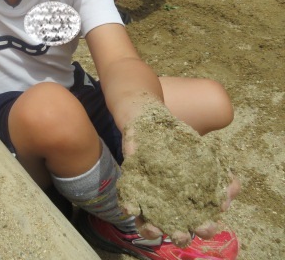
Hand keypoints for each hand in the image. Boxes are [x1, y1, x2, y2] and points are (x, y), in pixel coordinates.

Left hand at [120, 111, 240, 247]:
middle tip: (181, 234)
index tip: (205, 226)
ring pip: (149, 224)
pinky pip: (129, 202)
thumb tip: (228, 198)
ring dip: (151, 230)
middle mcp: (171, 206)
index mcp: (192, 203)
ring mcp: (149, 198)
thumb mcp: (210, 158)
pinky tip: (131, 207)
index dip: (205, 229)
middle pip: (175, 231)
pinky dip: (129, 206)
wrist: (153, 121)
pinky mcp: (131, 187)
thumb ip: (225, 178)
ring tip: (152, 228)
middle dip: (179, 236)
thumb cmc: (184, 144)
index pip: (201, 224)